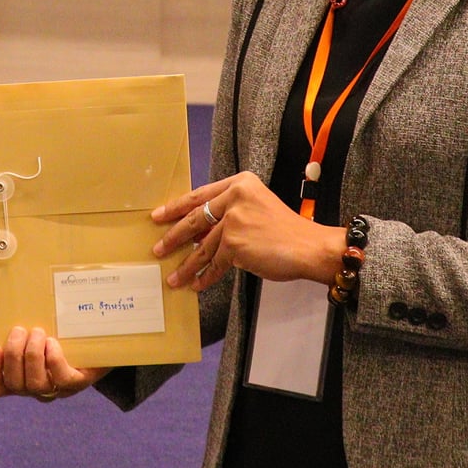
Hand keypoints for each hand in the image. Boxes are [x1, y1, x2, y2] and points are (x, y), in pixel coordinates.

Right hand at [0, 325, 108, 402]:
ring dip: (31, 356)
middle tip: (19, 330)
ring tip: (37, 332)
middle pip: (14, 384)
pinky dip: (53, 359)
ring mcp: (56, 389)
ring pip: (35, 384)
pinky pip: (61, 378)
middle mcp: (35, 388)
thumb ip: (20, 324)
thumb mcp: (37, 330)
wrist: (100, 342)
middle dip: (12, 355)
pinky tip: (53, 342)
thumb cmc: (61, 333)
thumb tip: (5, 291)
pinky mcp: (76, 383)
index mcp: (20, 378)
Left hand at [151, 172, 344, 291]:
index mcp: (240, 183)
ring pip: (203, 246)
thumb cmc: (286, 231)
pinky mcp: (235, 243)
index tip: (158, 216)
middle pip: (195, 218)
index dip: (176, 207)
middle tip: (157, 249)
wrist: (309, 246)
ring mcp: (234, 220)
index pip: (200, 195)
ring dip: (187, 265)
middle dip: (173, 237)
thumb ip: (230, 213)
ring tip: (173, 277)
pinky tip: (196, 284)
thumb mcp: (257, 209)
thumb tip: (197, 232)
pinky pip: (215, 263)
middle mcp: (235, 197)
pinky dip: (205, 276)